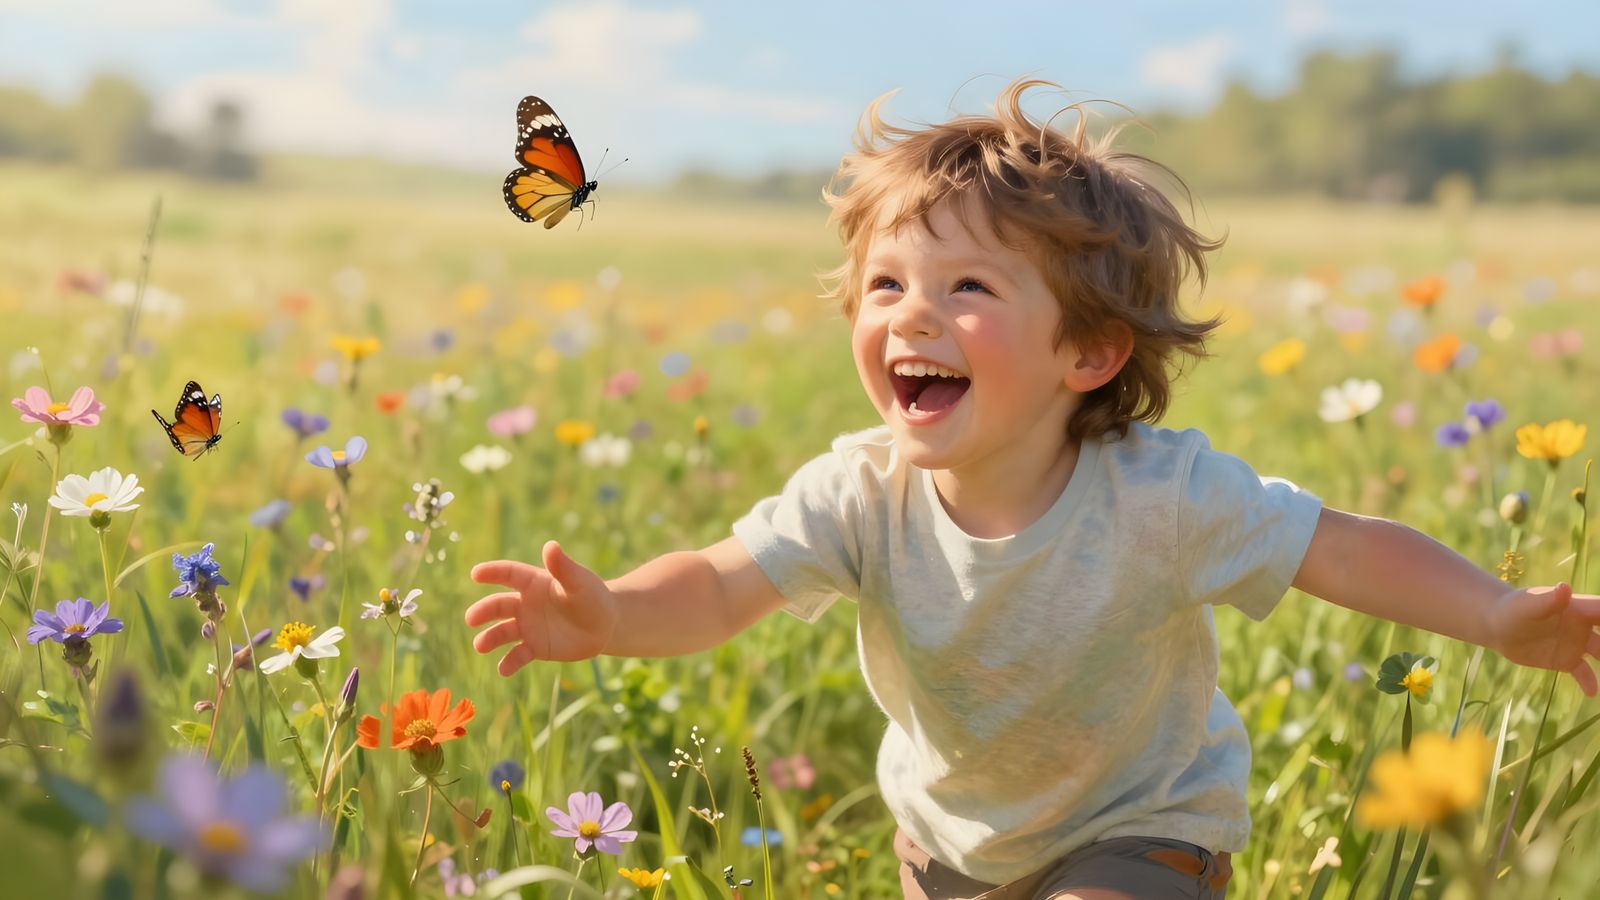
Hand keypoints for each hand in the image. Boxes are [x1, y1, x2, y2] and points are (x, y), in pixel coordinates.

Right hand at [465, 541, 618, 675]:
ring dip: (489, 638)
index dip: (492, 572)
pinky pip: (518, 655)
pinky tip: (503, 670)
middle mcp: (525, 604)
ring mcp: (528, 627)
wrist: (604, 625)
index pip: (509, 574)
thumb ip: (563, 567)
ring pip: (502, 632)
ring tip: (480, 645)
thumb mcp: (580, 582)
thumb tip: (550, 545)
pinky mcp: (535, 648)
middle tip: (471, 619)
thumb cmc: (592, 596)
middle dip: (484, 611)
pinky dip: (509, 663)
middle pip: (499, 605)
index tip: (476, 574)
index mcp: (534, 583)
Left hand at [1485, 583, 1599, 696]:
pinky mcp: (1566, 659)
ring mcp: (1577, 643)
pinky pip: (1584, 673)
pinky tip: (1592, 693)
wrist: (1495, 624)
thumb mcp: (1528, 605)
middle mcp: (1584, 626)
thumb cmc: (1512, 608)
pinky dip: (1590, 682)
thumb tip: (1564, 588)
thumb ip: (1547, 600)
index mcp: (1580, 609)